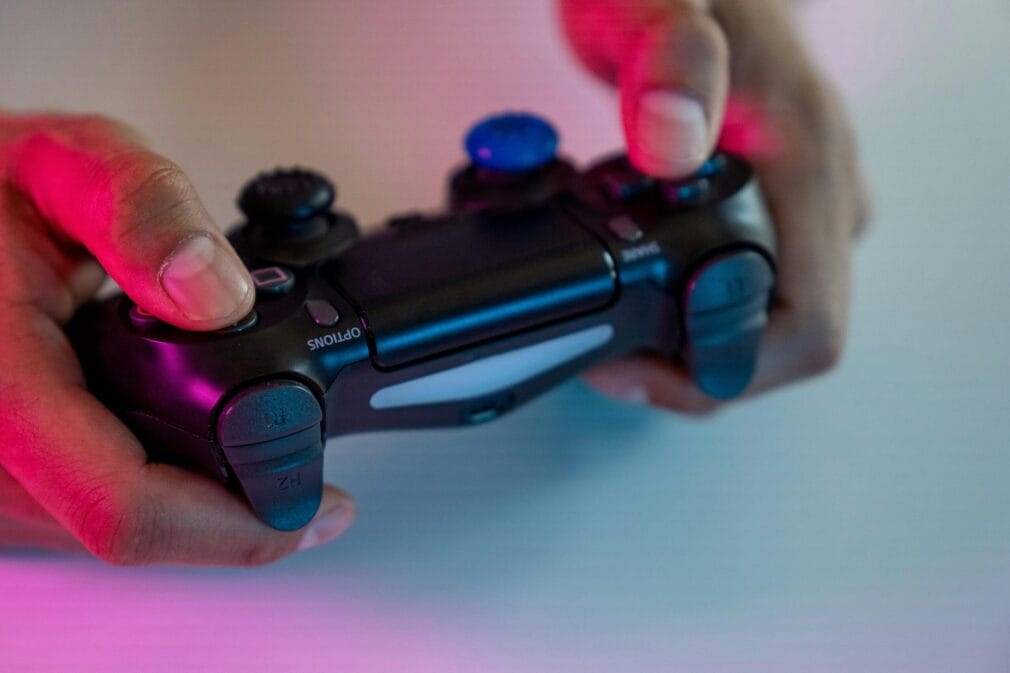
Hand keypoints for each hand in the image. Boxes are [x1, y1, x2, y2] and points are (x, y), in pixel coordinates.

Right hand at [0, 112, 353, 563]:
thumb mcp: (68, 165)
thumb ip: (144, 211)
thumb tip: (219, 296)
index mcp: (3, 384)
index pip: (123, 506)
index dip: (235, 527)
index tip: (317, 507)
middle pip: (134, 532)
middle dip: (234, 518)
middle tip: (311, 484)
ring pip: (115, 530)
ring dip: (202, 511)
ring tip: (268, 463)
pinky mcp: (9, 471)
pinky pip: (91, 507)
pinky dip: (163, 488)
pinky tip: (202, 454)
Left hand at [561, 0, 869, 412]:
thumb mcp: (660, 7)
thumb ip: (671, 63)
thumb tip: (670, 142)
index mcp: (810, 163)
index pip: (808, 327)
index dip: (728, 372)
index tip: (640, 366)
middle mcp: (820, 196)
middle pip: (784, 342)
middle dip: (697, 368)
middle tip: (613, 356)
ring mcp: (799, 208)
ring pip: (764, 322)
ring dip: (690, 344)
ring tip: (617, 325)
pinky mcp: (771, 211)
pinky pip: (744, 290)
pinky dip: (688, 310)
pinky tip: (637, 292)